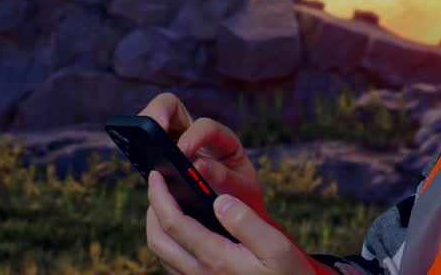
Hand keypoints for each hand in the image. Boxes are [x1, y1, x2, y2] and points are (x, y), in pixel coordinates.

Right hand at [137, 93, 269, 225]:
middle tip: (149, 128)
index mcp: (221, 141)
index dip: (194, 135)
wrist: (236, 217)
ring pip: (153, 123)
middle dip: (157, 112)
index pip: (206, 126)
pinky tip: (133, 158)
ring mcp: (175, 147)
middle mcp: (196, 137)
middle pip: (171, 107)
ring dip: (142, 128)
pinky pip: (145, 149)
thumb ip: (224, 177)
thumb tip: (197, 165)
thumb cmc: (242, 199)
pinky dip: (136, 149)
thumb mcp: (241, 189)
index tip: (183, 151)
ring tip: (135, 143)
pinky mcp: (161, 163)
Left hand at [147, 169, 334, 273]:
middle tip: (158, 185)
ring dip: (157, 226)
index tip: (157, 175)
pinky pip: (174, 263)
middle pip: (158, 240)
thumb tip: (220, 200)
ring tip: (167, 203)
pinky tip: (184, 229)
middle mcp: (201, 273)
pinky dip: (169, 241)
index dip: (160, 196)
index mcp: (216, 258)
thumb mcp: (277, 246)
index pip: (174, 223)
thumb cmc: (289, 274)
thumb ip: (247, 222)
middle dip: (152, 210)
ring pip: (163, 254)